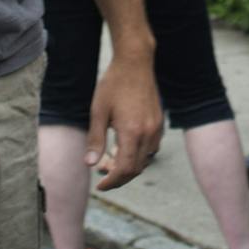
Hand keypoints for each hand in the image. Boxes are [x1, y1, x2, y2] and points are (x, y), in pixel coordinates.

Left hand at [85, 49, 162, 189]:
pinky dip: (137, 154)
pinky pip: (151, 148)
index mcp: (132, 132)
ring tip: (110, 159)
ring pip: (144, 159)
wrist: (135, 63)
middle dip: (118, 176)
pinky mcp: (159, 123)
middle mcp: (148, 133)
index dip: (112, 182)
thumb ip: (95, 140)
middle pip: (136, 168)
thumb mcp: (98, 111)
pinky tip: (124, 146)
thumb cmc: (113, 84)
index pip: (125, 169)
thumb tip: (90, 164)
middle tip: (101, 172)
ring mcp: (156, 128)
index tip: (100, 185)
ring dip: (128, 165)